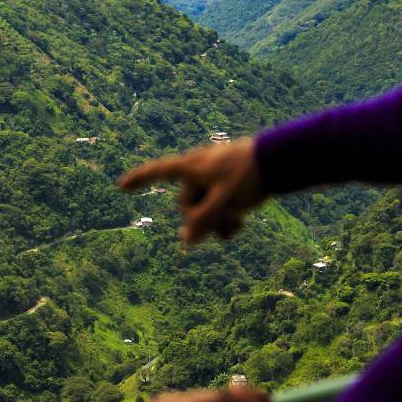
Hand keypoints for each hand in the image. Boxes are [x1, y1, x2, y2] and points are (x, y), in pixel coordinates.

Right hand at [117, 138, 265, 243]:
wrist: (281, 159)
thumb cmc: (249, 175)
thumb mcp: (224, 202)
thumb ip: (202, 222)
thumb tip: (185, 241)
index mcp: (192, 167)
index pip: (158, 172)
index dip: (139, 180)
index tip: (120, 187)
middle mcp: (199, 170)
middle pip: (186, 203)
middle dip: (202, 218)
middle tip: (228, 222)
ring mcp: (214, 176)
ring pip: (204, 207)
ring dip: (216, 220)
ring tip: (238, 223)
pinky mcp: (228, 183)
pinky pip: (217, 204)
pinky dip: (224, 215)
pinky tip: (241, 224)